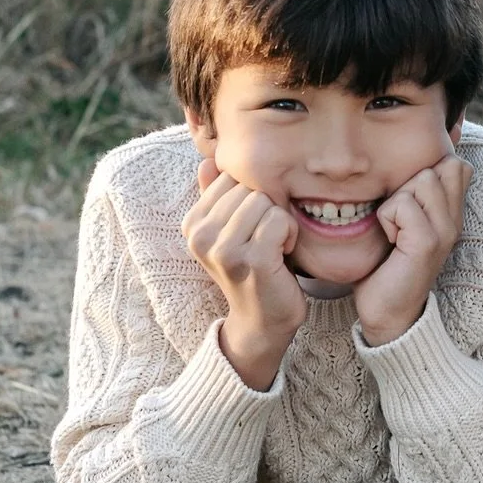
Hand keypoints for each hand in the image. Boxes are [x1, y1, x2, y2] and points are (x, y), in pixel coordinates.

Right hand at [182, 158, 304, 390]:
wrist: (260, 321)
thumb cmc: (251, 269)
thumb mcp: (229, 231)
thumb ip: (216, 197)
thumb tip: (207, 161)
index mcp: (193, 223)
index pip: (231, 177)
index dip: (251, 198)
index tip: (250, 228)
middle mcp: (201, 235)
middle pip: (251, 187)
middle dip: (267, 209)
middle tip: (264, 240)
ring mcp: (224, 249)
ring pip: (266, 201)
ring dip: (279, 222)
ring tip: (271, 247)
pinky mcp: (251, 260)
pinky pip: (279, 220)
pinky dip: (289, 235)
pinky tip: (281, 255)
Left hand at [352, 147, 472, 345]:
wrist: (387, 312)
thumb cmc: (388, 264)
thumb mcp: (406, 221)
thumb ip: (415, 193)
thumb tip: (422, 161)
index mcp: (452, 213)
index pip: (457, 164)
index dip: (430, 168)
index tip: (409, 198)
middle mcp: (455, 220)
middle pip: (440, 165)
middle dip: (409, 183)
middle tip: (400, 218)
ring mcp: (445, 230)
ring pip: (423, 180)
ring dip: (398, 200)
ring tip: (395, 229)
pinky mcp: (427, 242)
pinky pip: (403, 204)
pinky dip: (387, 218)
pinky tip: (391, 241)